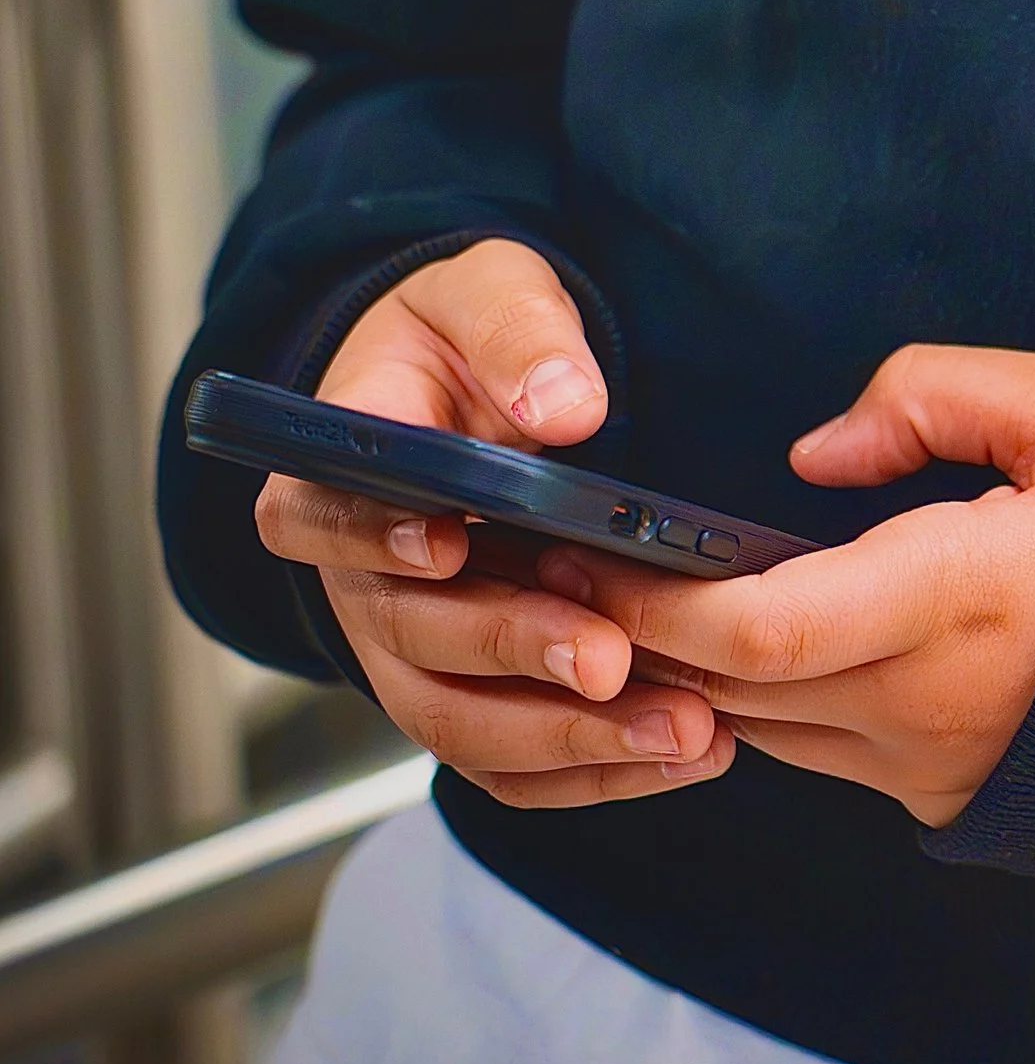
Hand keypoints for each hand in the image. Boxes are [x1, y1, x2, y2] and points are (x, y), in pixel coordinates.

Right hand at [252, 239, 728, 810]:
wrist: (475, 396)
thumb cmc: (467, 340)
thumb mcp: (489, 292)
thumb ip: (520, 333)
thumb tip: (566, 405)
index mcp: (338, 470)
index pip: (324, 517)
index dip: (376, 538)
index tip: (447, 545)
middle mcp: (359, 578)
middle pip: (410, 636)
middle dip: (513, 651)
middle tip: (608, 660)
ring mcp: (409, 651)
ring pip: (462, 723)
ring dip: (569, 736)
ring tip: (680, 730)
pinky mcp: (467, 698)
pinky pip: (511, 764)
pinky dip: (590, 771)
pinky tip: (681, 753)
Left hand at [542, 344, 1034, 829]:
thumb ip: (938, 395)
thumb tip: (817, 448)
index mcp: (957, 598)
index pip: (761, 629)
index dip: (657, 604)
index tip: (587, 551)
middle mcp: (925, 704)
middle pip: (725, 688)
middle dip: (628, 636)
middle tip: (553, 565)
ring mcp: (926, 766)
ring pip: (754, 729)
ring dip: (677, 674)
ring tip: (610, 599)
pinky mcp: (933, 798)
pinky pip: (807, 752)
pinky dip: (748, 702)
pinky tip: (715, 645)